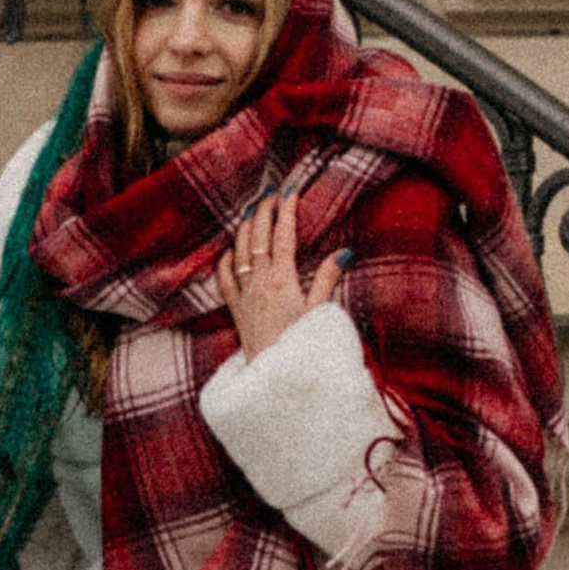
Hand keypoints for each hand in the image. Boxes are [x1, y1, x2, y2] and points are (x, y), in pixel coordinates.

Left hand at [213, 191, 343, 361]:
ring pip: (239, 251)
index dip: (286, 211)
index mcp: (283, 281)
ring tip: (251, 211)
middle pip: (257, 236)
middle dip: (264, 211)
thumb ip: (328, 279)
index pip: (283, 236)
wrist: (275, 378)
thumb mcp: (321, 312)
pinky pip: (224, 277)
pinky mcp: (236, 309)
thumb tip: (344, 252)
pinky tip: (230, 249)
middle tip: (271, 193)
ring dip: (244, 227)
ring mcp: (245, 294)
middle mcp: (260, 283)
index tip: (290, 191)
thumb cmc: (302, 347)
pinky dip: (226, 258)